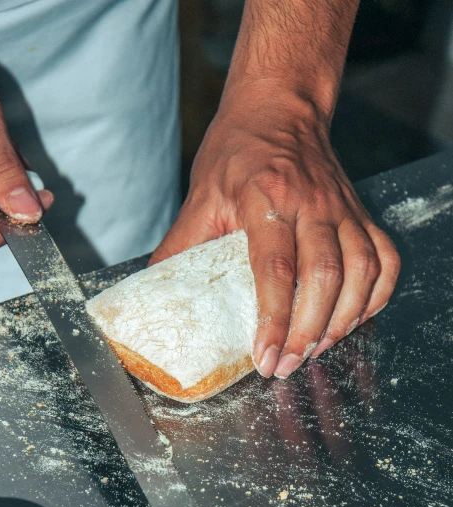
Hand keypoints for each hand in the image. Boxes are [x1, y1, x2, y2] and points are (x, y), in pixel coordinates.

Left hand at [150, 83, 399, 377]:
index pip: (276, 270)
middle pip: (324, 278)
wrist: (280, 107)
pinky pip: (385, 259)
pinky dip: (376, 296)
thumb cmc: (237, 150)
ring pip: (361, 272)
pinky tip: (354, 319)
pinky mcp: (361, 213)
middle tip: (289, 365)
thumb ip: (180, 246)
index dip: (274, 321)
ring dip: (343, 321)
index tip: (266, 358)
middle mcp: (312, 203)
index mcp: (266, 198)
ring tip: (317, 349)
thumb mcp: (201, 195)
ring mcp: (342, 208)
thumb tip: (156, 294)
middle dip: (307, 332)